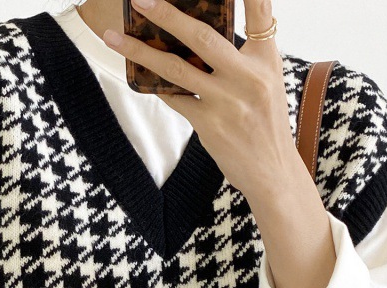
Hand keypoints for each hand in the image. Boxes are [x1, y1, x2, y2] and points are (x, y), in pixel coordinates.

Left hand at [102, 0, 299, 198]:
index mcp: (266, 60)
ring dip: (140, 52)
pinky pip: (174, 99)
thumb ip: (243, 58)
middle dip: (167, 15)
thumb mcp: (268, 82)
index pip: (260, 13)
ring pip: (175, 69)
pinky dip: (155, 86)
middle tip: (140, 0)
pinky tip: (138, 76)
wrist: (272, 171)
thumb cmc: (266, 124)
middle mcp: (247, 77)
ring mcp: (226, 102)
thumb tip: (199, 38)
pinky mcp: (209, 125)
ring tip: (114, 38)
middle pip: (201, 37)